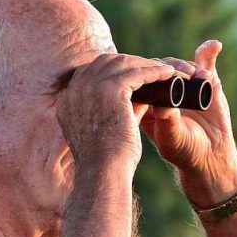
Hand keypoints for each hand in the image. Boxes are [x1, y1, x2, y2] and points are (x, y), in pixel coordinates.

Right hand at [57, 53, 175, 169]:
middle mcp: (74, 90)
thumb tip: (143, 96)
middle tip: (152, 69)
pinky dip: (154, 71)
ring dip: (146, 65)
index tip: (133, 75)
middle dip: (131, 63)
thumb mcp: (105, 131)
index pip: (90, 73)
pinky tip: (169, 74)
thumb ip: (119, 110)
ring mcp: (90, 87)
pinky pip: (137, 72)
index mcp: (67, 101)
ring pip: (123, 64)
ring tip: (165, 71)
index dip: (113, 70)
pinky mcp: (110, 90)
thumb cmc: (106, 162)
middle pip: (106, 62)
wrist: (103, 174)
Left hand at [140, 40, 236, 206]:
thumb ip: (167, 121)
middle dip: (172, 67)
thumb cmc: (185, 151)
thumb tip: (161, 104)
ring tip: (200, 76)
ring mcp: (183, 84)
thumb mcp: (173, 139)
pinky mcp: (204, 81)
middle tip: (185, 74)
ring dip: (189, 65)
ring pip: (180, 65)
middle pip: (159, 67)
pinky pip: (204, 63)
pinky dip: (208, 53)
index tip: (164, 77)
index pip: (141, 78)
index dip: (150, 73)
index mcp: (145, 102)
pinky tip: (215, 46)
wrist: (209, 155)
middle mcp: (162, 90)